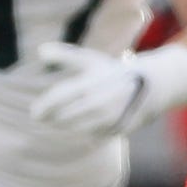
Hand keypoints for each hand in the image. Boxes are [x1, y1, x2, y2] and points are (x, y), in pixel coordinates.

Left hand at [30, 41, 186, 137]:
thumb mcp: (91, 60)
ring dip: (66, 127)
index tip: (34, 113)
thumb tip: (40, 51)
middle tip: (45, 118)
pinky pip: (94, 136)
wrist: (152, 85)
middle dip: (53, 119)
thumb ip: (64, 56)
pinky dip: (85, 132)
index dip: (43, 108)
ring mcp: (109, 118)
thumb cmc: (113, 71)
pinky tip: (81, 126)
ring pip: (78, 129)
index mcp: (88, 84)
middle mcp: (98, 103)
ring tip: (60, 122)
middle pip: (64, 117)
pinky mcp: (118, 129)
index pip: (57, 99)